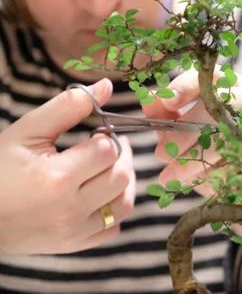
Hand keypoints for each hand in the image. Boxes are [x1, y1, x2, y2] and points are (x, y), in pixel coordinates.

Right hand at [0, 79, 134, 253]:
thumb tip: (107, 85)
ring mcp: (74, 232)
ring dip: (122, 183)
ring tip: (105, 169)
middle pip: (121, 177)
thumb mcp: (26, 132)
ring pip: (124, 204)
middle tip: (104, 148)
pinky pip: (114, 229)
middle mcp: (69, 210)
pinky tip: (100, 196)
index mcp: (55, 178)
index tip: (95, 135)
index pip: (108, 150)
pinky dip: (114, 210)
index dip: (106, 137)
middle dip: (119, 157)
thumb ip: (67, 106)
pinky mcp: (75, 245)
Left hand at [142, 68, 241, 205]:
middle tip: (160, 153)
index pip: (207, 76)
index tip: (164, 103)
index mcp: (229, 85)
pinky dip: (215, 173)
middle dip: (182, 133)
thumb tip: (147, 101)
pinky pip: (238, 160)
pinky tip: (200, 181)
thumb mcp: (186, 131)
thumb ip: (168, 115)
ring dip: (193, 158)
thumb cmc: (215, 151)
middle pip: (214, 108)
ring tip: (170, 176)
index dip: (183, 87)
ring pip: (224, 137)